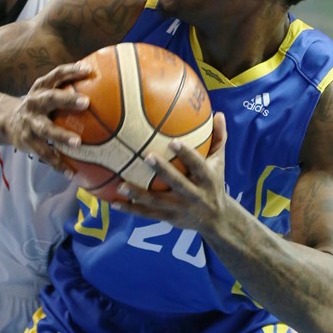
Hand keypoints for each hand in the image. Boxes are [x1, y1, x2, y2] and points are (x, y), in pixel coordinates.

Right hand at [8, 62, 91, 170]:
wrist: (6, 122)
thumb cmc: (40, 105)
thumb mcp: (47, 93)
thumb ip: (68, 88)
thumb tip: (104, 83)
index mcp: (41, 88)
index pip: (56, 75)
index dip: (71, 71)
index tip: (88, 70)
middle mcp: (34, 103)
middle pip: (50, 99)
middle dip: (67, 100)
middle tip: (86, 102)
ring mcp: (29, 123)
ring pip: (45, 129)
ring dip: (61, 135)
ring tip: (78, 143)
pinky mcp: (28, 142)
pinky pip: (44, 154)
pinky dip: (57, 163)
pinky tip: (72, 173)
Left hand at [111, 112, 228, 230]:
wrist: (217, 220)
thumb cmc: (214, 182)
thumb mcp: (219, 162)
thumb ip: (219, 138)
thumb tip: (218, 113)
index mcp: (207, 179)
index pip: (198, 166)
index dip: (187, 155)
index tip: (173, 142)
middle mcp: (194, 195)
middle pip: (178, 183)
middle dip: (163, 171)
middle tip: (146, 156)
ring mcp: (180, 209)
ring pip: (157, 202)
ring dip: (138, 195)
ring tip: (120, 185)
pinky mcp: (169, 218)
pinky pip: (147, 214)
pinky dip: (130, 209)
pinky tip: (113, 202)